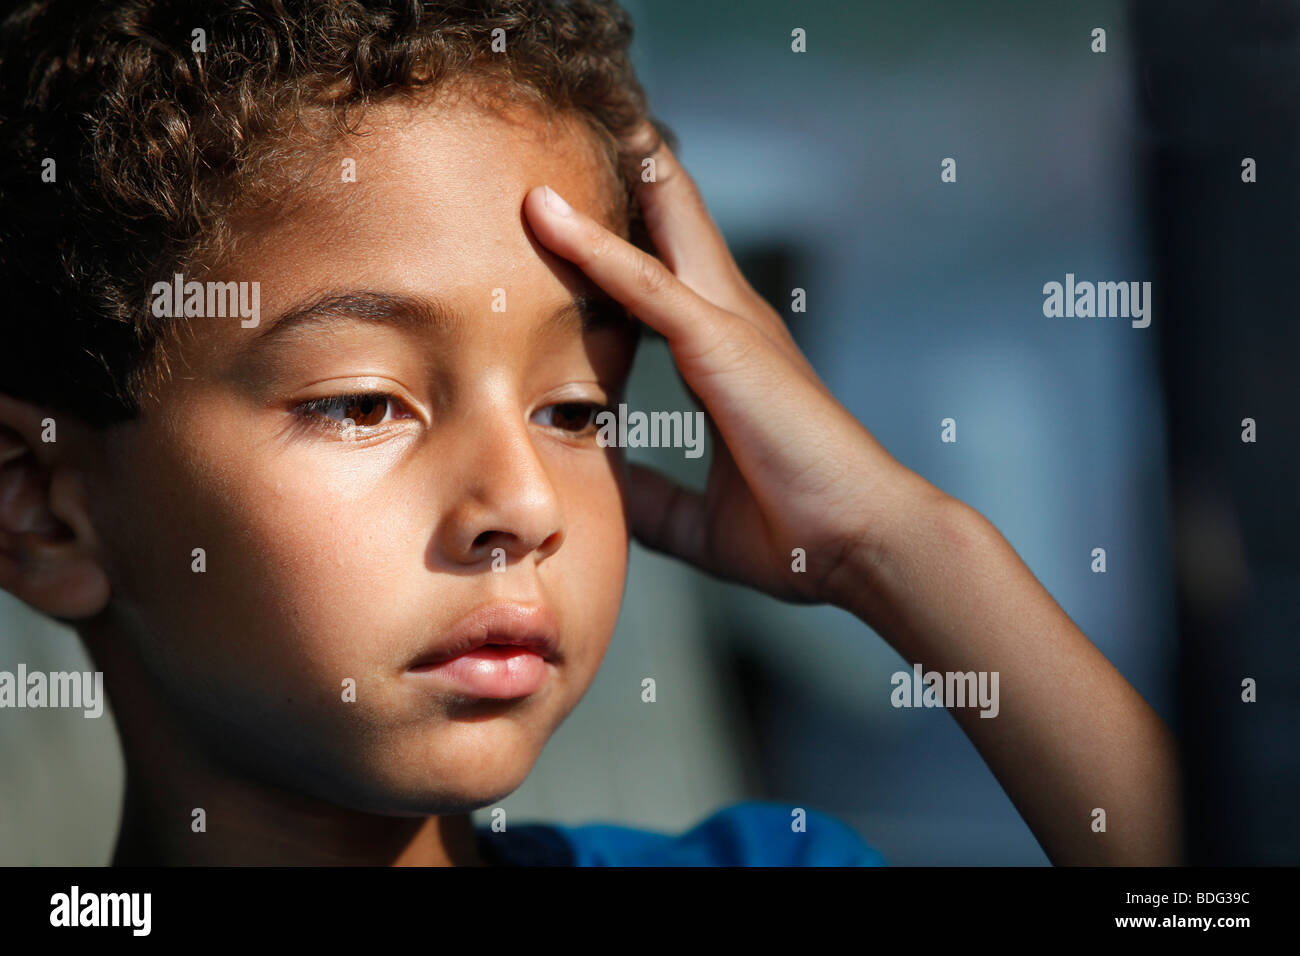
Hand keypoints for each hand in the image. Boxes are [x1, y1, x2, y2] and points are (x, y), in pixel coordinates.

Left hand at [523, 125, 937, 605]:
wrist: (862, 547)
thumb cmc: (798, 536)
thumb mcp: (697, 518)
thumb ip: (652, 497)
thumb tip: (603, 490)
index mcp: (728, 360)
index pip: (664, 282)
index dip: (623, 243)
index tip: (575, 216)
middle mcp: (733, 326)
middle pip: (673, 230)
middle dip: (635, 178)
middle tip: (598, 126)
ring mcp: (732, 328)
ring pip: (660, 230)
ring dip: (616, 178)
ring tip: (574, 125)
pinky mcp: (724, 344)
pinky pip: (644, 283)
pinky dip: (592, 246)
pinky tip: (545, 213)